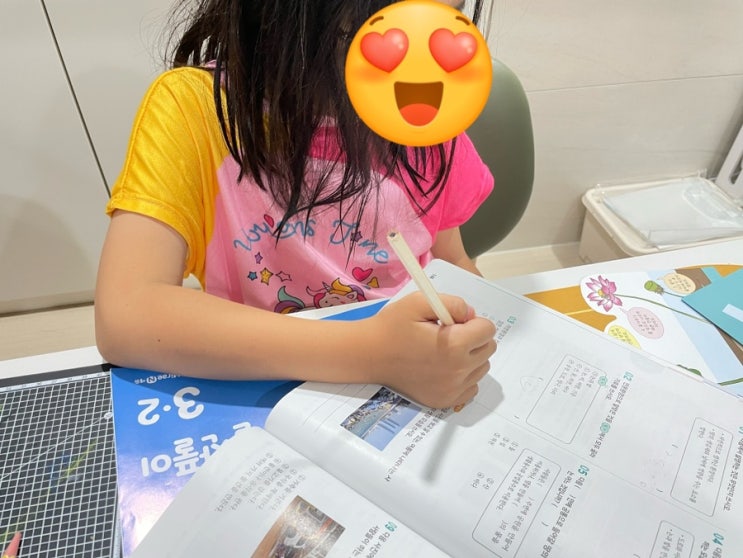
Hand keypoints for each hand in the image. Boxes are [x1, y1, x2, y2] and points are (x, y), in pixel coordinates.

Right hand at [363, 292, 496, 408]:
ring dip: (470, 357)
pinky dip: (464, 377)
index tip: (453, 322)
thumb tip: (472, 315)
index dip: (472, 321)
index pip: (488, 330)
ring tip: (444, 351)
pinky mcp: (444, 401)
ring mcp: (452, 389)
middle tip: (449, 335)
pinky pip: (471, 387)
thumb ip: (453, 304)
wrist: (368, 355)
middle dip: (474, 338)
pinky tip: (444, 368)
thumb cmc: (392, 326)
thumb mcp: (419, 302)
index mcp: (455, 345)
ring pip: (481, 368)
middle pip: (488, 349)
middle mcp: (458, 370)